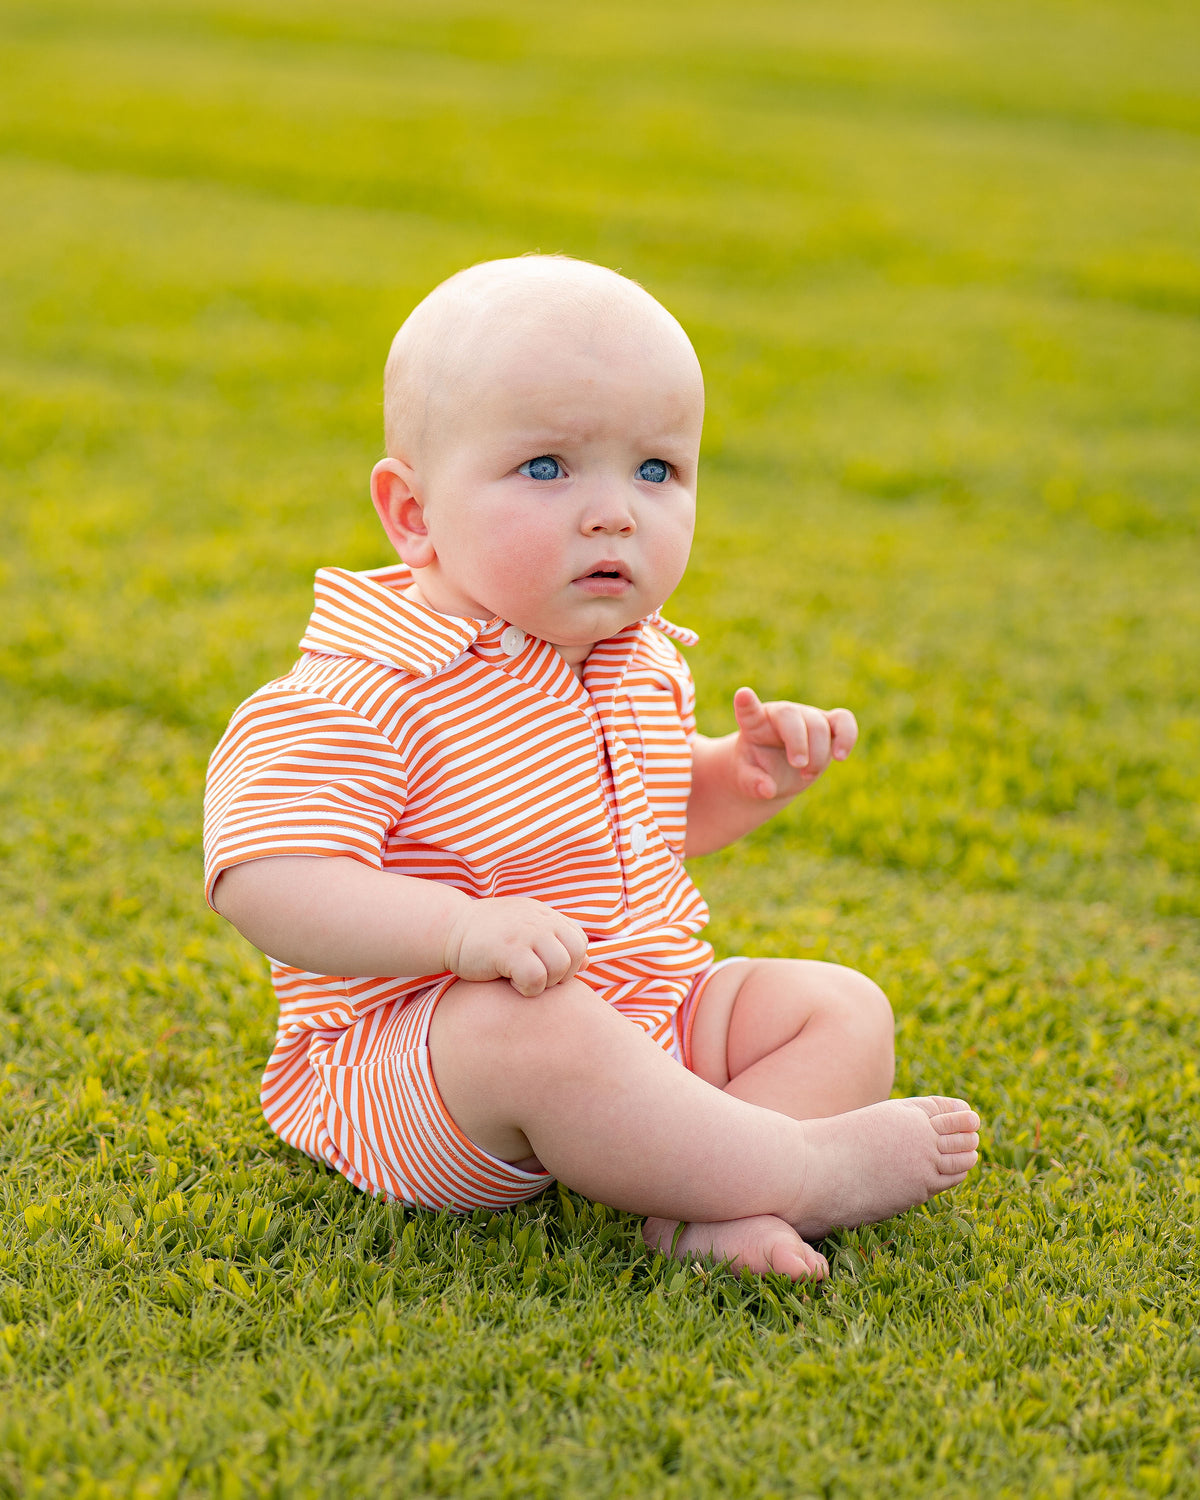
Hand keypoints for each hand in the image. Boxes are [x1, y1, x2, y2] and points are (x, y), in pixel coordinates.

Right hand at [442, 897, 588, 997]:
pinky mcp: (509, 949)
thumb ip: (554, 942)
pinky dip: (527, 989)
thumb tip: (588, 962)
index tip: (546, 970)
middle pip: (575, 954)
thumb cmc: (487, 937)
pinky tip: (510, 983)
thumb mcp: (525, 931)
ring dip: (544, 983)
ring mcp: (526, 932)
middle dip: (561, 975)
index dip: (569, 962)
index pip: (579, 940)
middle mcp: (540, 919)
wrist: (448, 930)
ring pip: (560, 967)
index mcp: (545, 915)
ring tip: (521, 980)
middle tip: (535, 978)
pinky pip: (537, 978)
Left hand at [731, 686, 857, 800]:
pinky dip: (847, 736)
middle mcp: (781, 714)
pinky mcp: (827, 726)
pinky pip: (843, 721)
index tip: (743, 696)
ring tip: (807, 774)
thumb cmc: (757, 770)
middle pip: (791, 716)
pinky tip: (840, 756)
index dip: (746, 703)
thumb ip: (753, 783)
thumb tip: (768, 790)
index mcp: (754, 723)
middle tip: (798, 766)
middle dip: (798, 742)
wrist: (776, 771)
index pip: (748, 710)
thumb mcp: (747, 779)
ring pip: (818, 724)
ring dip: (817, 753)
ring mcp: (805, 717)